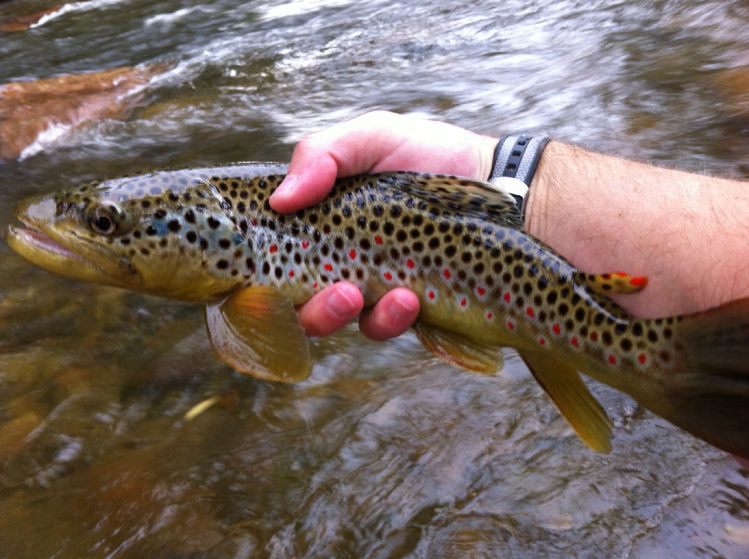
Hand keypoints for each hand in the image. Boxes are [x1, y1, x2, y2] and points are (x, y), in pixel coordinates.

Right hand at [270, 111, 496, 338]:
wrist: (493, 183)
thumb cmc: (428, 155)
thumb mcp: (372, 137)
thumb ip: (322, 154)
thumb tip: (279, 200)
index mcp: (315, 219)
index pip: (266, 249)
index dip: (251, 266)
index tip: (257, 269)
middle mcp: (330, 256)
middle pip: (287, 297)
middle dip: (302, 303)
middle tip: (332, 289)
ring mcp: (363, 286)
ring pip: (326, 320)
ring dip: (334, 313)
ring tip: (359, 295)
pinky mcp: (399, 310)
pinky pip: (379, 327)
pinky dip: (387, 318)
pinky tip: (410, 298)